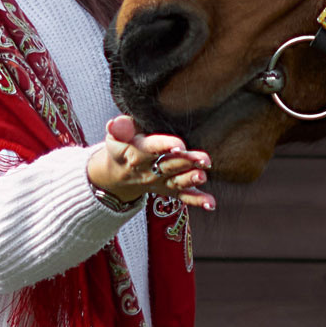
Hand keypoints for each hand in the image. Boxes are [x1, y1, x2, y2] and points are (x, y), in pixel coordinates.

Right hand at [86, 115, 215, 211]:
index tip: (180, 145)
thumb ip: (120, 128)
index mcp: (135, 153)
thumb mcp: (116, 136)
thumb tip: (114, 123)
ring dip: (191, 179)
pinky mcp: (169, 190)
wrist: (117, 174)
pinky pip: (183, 196)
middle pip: (168, 166)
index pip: (151, 148)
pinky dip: (197, 200)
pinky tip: (211, 203)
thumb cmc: (122, 146)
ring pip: (177, 181)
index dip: (165, 146)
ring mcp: (160, 182)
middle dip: (186, 162)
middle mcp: (149, 170)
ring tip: (203, 176)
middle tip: (204, 159)